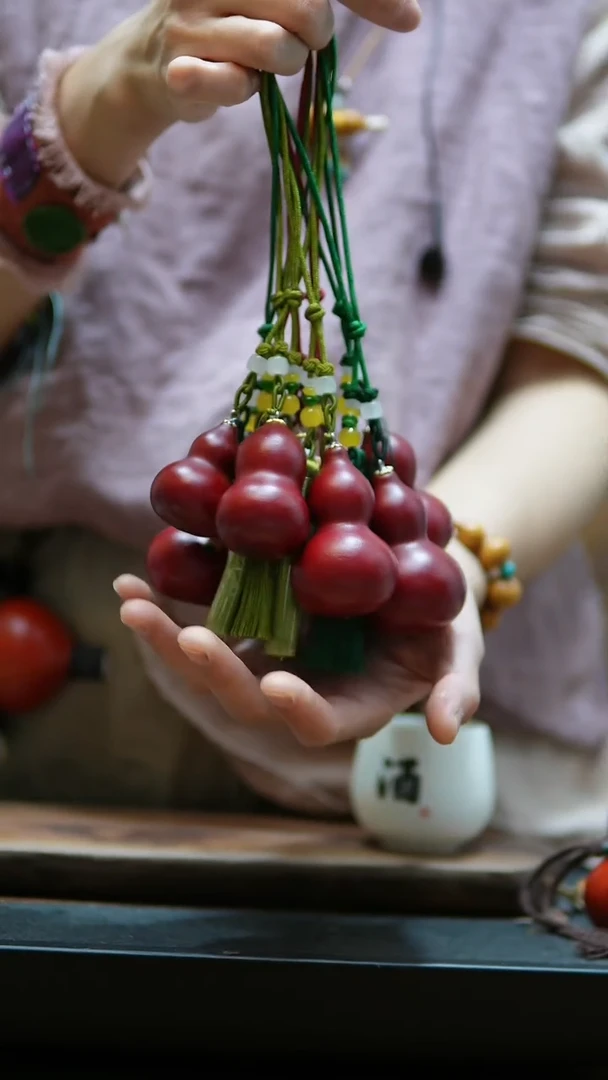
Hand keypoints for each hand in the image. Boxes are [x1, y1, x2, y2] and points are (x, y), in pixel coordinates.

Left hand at [115, 573, 482, 747]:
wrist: (413, 577)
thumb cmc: (443, 621)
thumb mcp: (461, 648)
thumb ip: (457, 688)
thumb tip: (446, 730)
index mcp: (350, 708)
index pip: (317, 723)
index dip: (297, 709)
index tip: (278, 683)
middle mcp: (299, 692)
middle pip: (245, 698)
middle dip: (210, 670)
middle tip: (182, 634)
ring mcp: (268, 659)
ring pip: (209, 662)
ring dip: (166, 638)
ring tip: (130, 601)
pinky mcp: (249, 626)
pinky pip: (200, 622)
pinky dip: (164, 606)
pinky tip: (130, 581)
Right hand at [121, 0, 419, 126]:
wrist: (152, 61)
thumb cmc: (233, 22)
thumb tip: (411, 19)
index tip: (406, 20)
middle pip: (308, 8)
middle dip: (314, 35)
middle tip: (293, 39)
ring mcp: (191, 16)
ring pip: (278, 49)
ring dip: (282, 66)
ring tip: (258, 61)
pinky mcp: (177, 65)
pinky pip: (235, 86)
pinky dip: (240, 90)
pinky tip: (230, 81)